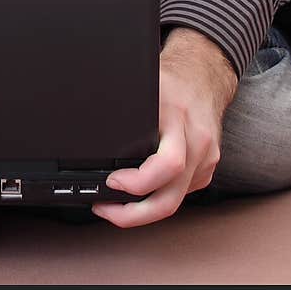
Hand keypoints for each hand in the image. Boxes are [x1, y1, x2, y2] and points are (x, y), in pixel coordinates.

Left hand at [92, 27, 237, 227]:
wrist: (204, 76)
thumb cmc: (172, 79)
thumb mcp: (146, 82)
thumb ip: (123, 100)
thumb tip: (83, 105)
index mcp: (179, 120)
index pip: (168, 164)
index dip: (138, 181)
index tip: (112, 181)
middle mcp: (196, 144)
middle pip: (171, 197)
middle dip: (135, 214)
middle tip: (106, 210)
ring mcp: (205, 159)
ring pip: (176, 201)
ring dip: (143, 212)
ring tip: (114, 208)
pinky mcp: (206, 168)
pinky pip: (181, 193)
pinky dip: (157, 199)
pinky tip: (138, 196)